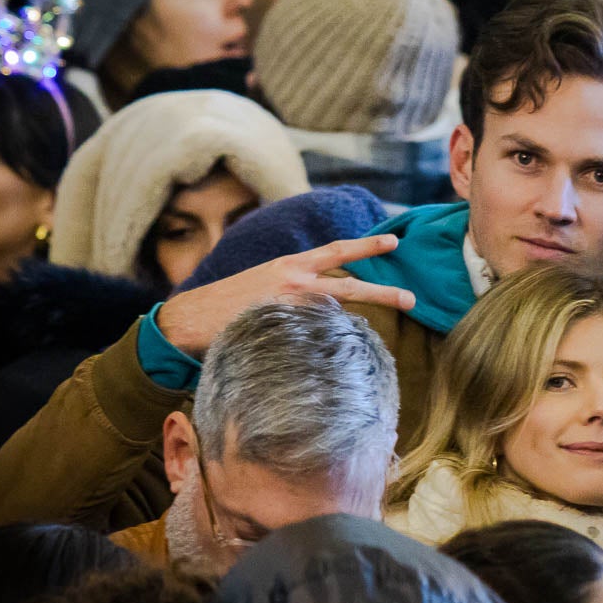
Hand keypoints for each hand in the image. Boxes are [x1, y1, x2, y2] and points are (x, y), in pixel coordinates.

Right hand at [157, 235, 415, 357]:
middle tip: (412, 298)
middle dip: (383, 291)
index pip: (336, 251)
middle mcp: (293, 281)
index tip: (394, 242)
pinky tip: (334, 359)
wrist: (190, 319)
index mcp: (291, 265)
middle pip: (349, 285)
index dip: (366, 246)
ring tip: (371, 341)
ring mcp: (287, 308)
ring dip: (354, 328)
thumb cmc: (229, 302)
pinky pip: (314, 340)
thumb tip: (327, 297)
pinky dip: (326, 347)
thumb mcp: (265, 280)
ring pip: (334, 317)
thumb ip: (297, 284)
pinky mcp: (280, 331)